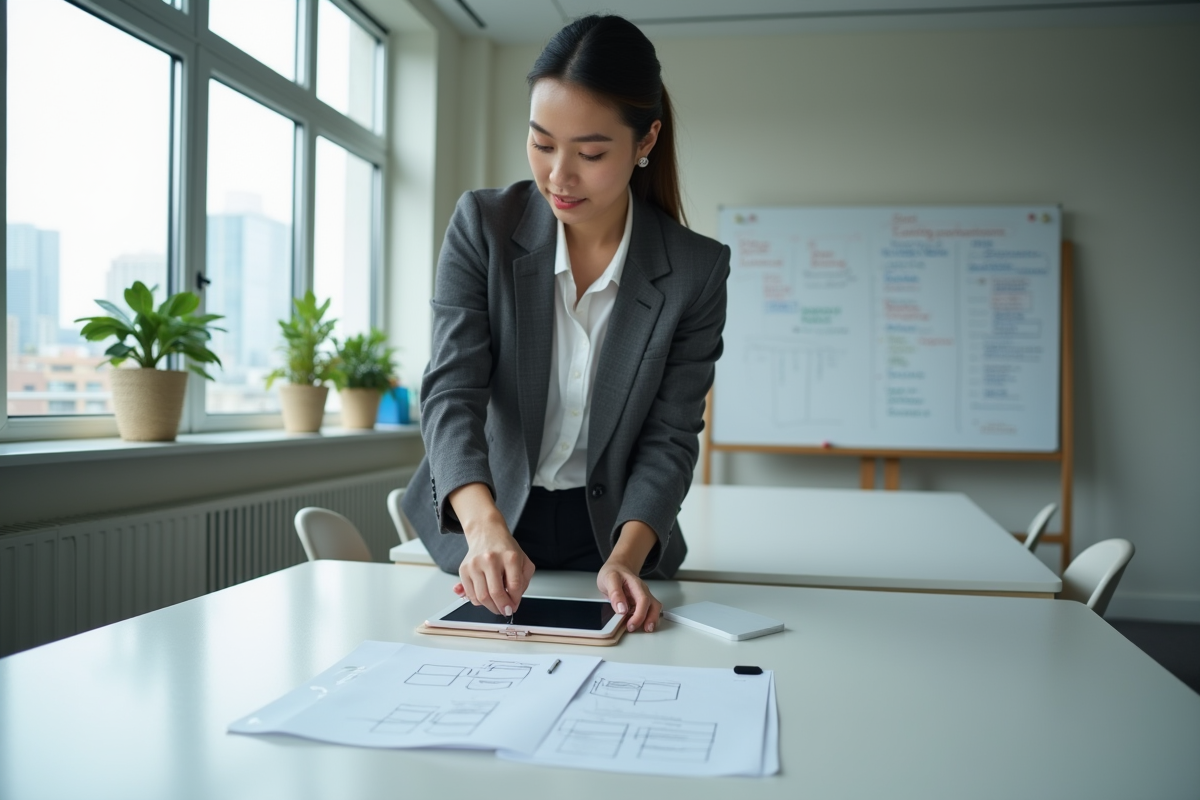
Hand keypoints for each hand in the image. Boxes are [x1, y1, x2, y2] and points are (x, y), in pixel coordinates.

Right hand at [449, 484, 534, 615]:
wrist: (487, 533)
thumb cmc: (506, 549)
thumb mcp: (523, 561)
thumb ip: (523, 582)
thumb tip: (513, 601)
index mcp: (510, 557)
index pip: (514, 586)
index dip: (515, 601)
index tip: (514, 606)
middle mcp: (491, 559)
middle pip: (496, 594)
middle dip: (502, 608)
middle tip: (505, 611)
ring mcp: (475, 564)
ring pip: (481, 597)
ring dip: (490, 607)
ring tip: (496, 605)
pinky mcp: (464, 569)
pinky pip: (470, 595)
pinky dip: (479, 601)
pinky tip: (486, 596)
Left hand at [597, 561, 662, 632]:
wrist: (616, 568)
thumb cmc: (613, 572)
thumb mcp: (609, 579)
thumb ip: (615, 593)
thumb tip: (621, 609)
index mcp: (636, 584)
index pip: (643, 600)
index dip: (639, 614)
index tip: (630, 624)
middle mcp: (643, 591)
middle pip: (654, 606)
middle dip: (649, 620)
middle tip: (636, 629)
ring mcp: (643, 597)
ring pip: (654, 610)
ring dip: (650, 621)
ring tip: (642, 630)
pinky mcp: (641, 603)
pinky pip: (648, 613)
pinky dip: (645, 621)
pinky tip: (638, 625)